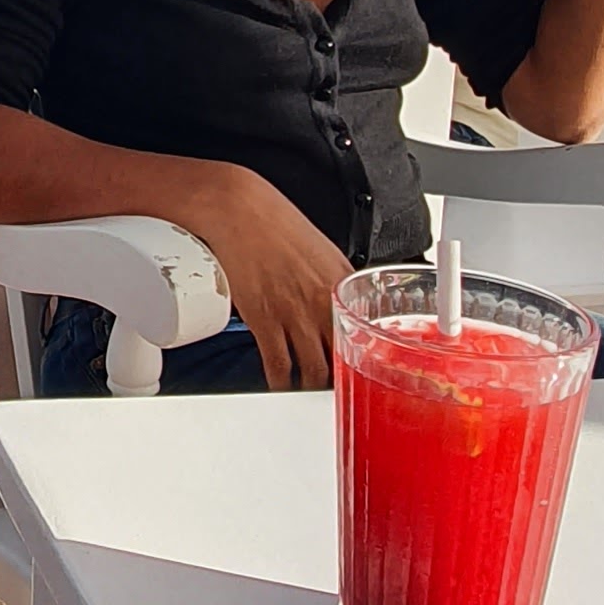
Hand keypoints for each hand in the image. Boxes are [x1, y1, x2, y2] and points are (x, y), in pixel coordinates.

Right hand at [193, 167, 349, 391]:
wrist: (239, 209)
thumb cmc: (275, 223)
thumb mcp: (320, 250)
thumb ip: (333, 281)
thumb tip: (336, 305)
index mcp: (342, 283)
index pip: (365, 334)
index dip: (364, 357)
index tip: (361, 369)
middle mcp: (323, 301)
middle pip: (343, 357)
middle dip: (341, 379)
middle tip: (337, 390)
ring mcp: (294, 313)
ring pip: (313, 369)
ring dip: (311, 388)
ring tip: (308, 395)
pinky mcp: (265, 320)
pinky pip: (279, 365)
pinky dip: (281, 383)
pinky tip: (281, 387)